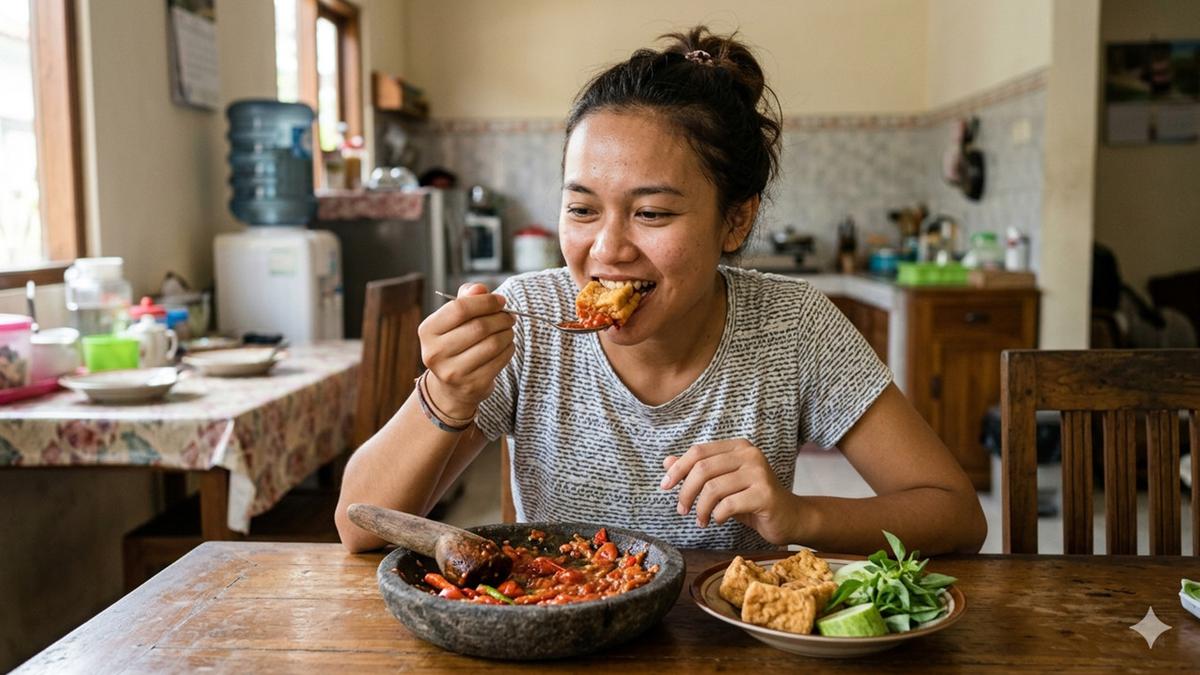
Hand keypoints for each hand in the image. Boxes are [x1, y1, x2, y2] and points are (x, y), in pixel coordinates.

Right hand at [418, 283, 515, 418]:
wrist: (451, 387)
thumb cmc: (456, 343)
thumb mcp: (454, 320)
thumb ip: (466, 298)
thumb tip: (480, 288)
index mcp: (427, 331)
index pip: (460, 308)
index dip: (485, 302)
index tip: (500, 301)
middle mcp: (436, 353)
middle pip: (479, 327)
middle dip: (501, 318)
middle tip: (509, 317)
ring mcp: (453, 372)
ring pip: (492, 344)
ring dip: (507, 333)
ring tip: (508, 330)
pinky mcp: (473, 385)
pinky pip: (500, 360)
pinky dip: (509, 348)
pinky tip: (506, 345)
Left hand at [660, 439, 798, 545]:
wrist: (789, 517)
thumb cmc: (752, 500)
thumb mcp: (722, 484)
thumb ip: (697, 471)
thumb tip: (666, 462)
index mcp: (738, 447)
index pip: (698, 452)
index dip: (677, 468)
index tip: (664, 486)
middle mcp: (750, 454)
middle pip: (703, 469)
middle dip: (685, 491)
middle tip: (682, 510)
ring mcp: (759, 473)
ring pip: (713, 488)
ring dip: (700, 508)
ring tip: (701, 520)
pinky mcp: (765, 494)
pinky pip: (729, 504)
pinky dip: (717, 515)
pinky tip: (719, 520)